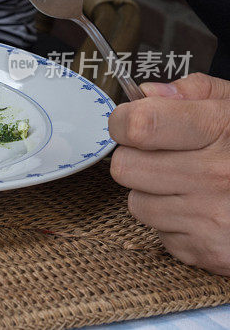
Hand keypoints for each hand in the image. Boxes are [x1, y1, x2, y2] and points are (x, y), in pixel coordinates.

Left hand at [109, 72, 229, 274]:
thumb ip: (194, 91)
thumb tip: (146, 94)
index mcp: (219, 131)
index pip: (138, 126)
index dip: (124, 120)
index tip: (130, 120)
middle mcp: (215, 177)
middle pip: (125, 167)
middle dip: (135, 158)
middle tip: (162, 154)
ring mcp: (212, 219)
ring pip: (136, 204)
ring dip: (153, 193)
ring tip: (188, 183)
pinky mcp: (208, 252)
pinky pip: (159, 234)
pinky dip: (173, 222)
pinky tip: (202, 209)